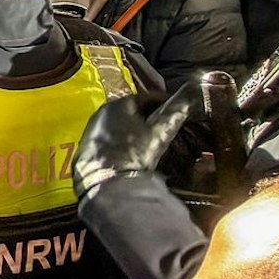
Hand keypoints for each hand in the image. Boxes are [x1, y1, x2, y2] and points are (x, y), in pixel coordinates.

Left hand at [73, 84, 200, 199]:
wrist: (104, 184)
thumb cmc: (134, 154)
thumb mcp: (159, 132)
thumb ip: (175, 112)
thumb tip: (191, 94)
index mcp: (118, 104)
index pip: (147, 97)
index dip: (165, 103)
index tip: (178, 111)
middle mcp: (101, 113)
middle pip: (132, 111)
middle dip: (150, 117)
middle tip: (167, 127)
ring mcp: (91, 130)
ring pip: (120, 125)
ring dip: (136, 130)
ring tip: (152, 142)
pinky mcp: (87, 148)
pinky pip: (110, 139)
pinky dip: (123, 142)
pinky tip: (133, 153)